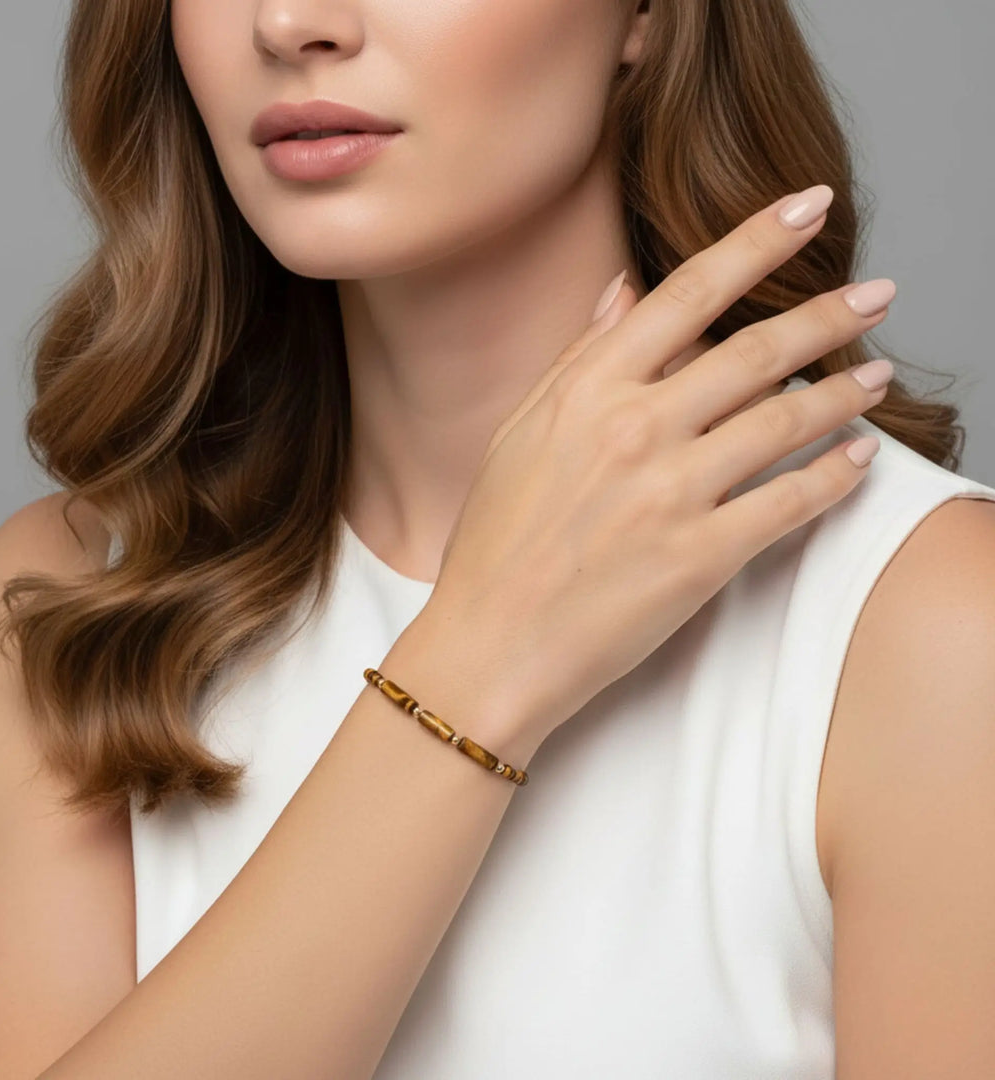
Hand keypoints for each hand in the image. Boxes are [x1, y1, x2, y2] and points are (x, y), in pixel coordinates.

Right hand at [421, 187, 894, 745]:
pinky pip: (791, 501)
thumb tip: (624, 292)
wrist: (490, 644)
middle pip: (756, 350)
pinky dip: (835, 475)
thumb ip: (578, 359)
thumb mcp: (519, 434)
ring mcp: (670, 494)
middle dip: (829, 313)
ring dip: (845, 391)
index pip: (687, 292)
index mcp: (587, 392)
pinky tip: (858, 459)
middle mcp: (634, 430)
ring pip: (785, 418)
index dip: (756, 241)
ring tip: (879, 374)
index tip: (806, 206)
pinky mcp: (700, 558)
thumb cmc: (495, 543)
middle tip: (876, 293)